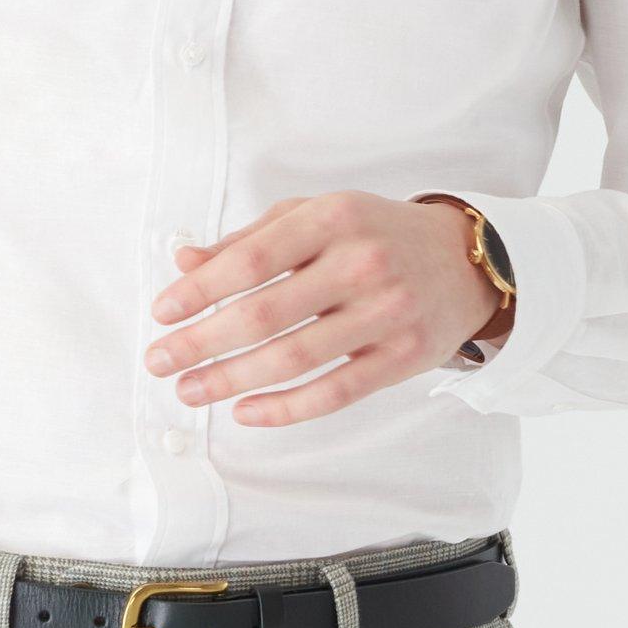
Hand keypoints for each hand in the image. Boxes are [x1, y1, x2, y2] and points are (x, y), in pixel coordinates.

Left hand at [143, 194, 494, 424]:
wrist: (467, 261)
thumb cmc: (376, 235)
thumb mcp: (316, 216)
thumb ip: (250, 238)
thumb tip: (184, 263)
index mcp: (332, 218)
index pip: (251, 259)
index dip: (200, 291)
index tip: (162, 314)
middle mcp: (361, 262)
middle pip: (264, 314)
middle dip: (201, 343)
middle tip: (161, 362)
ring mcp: (386, 312)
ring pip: (294, 357)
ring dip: (232, 380)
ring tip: (191, 391)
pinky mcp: (403, 357)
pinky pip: (335, 392)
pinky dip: (285, 408)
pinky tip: (246, 412)